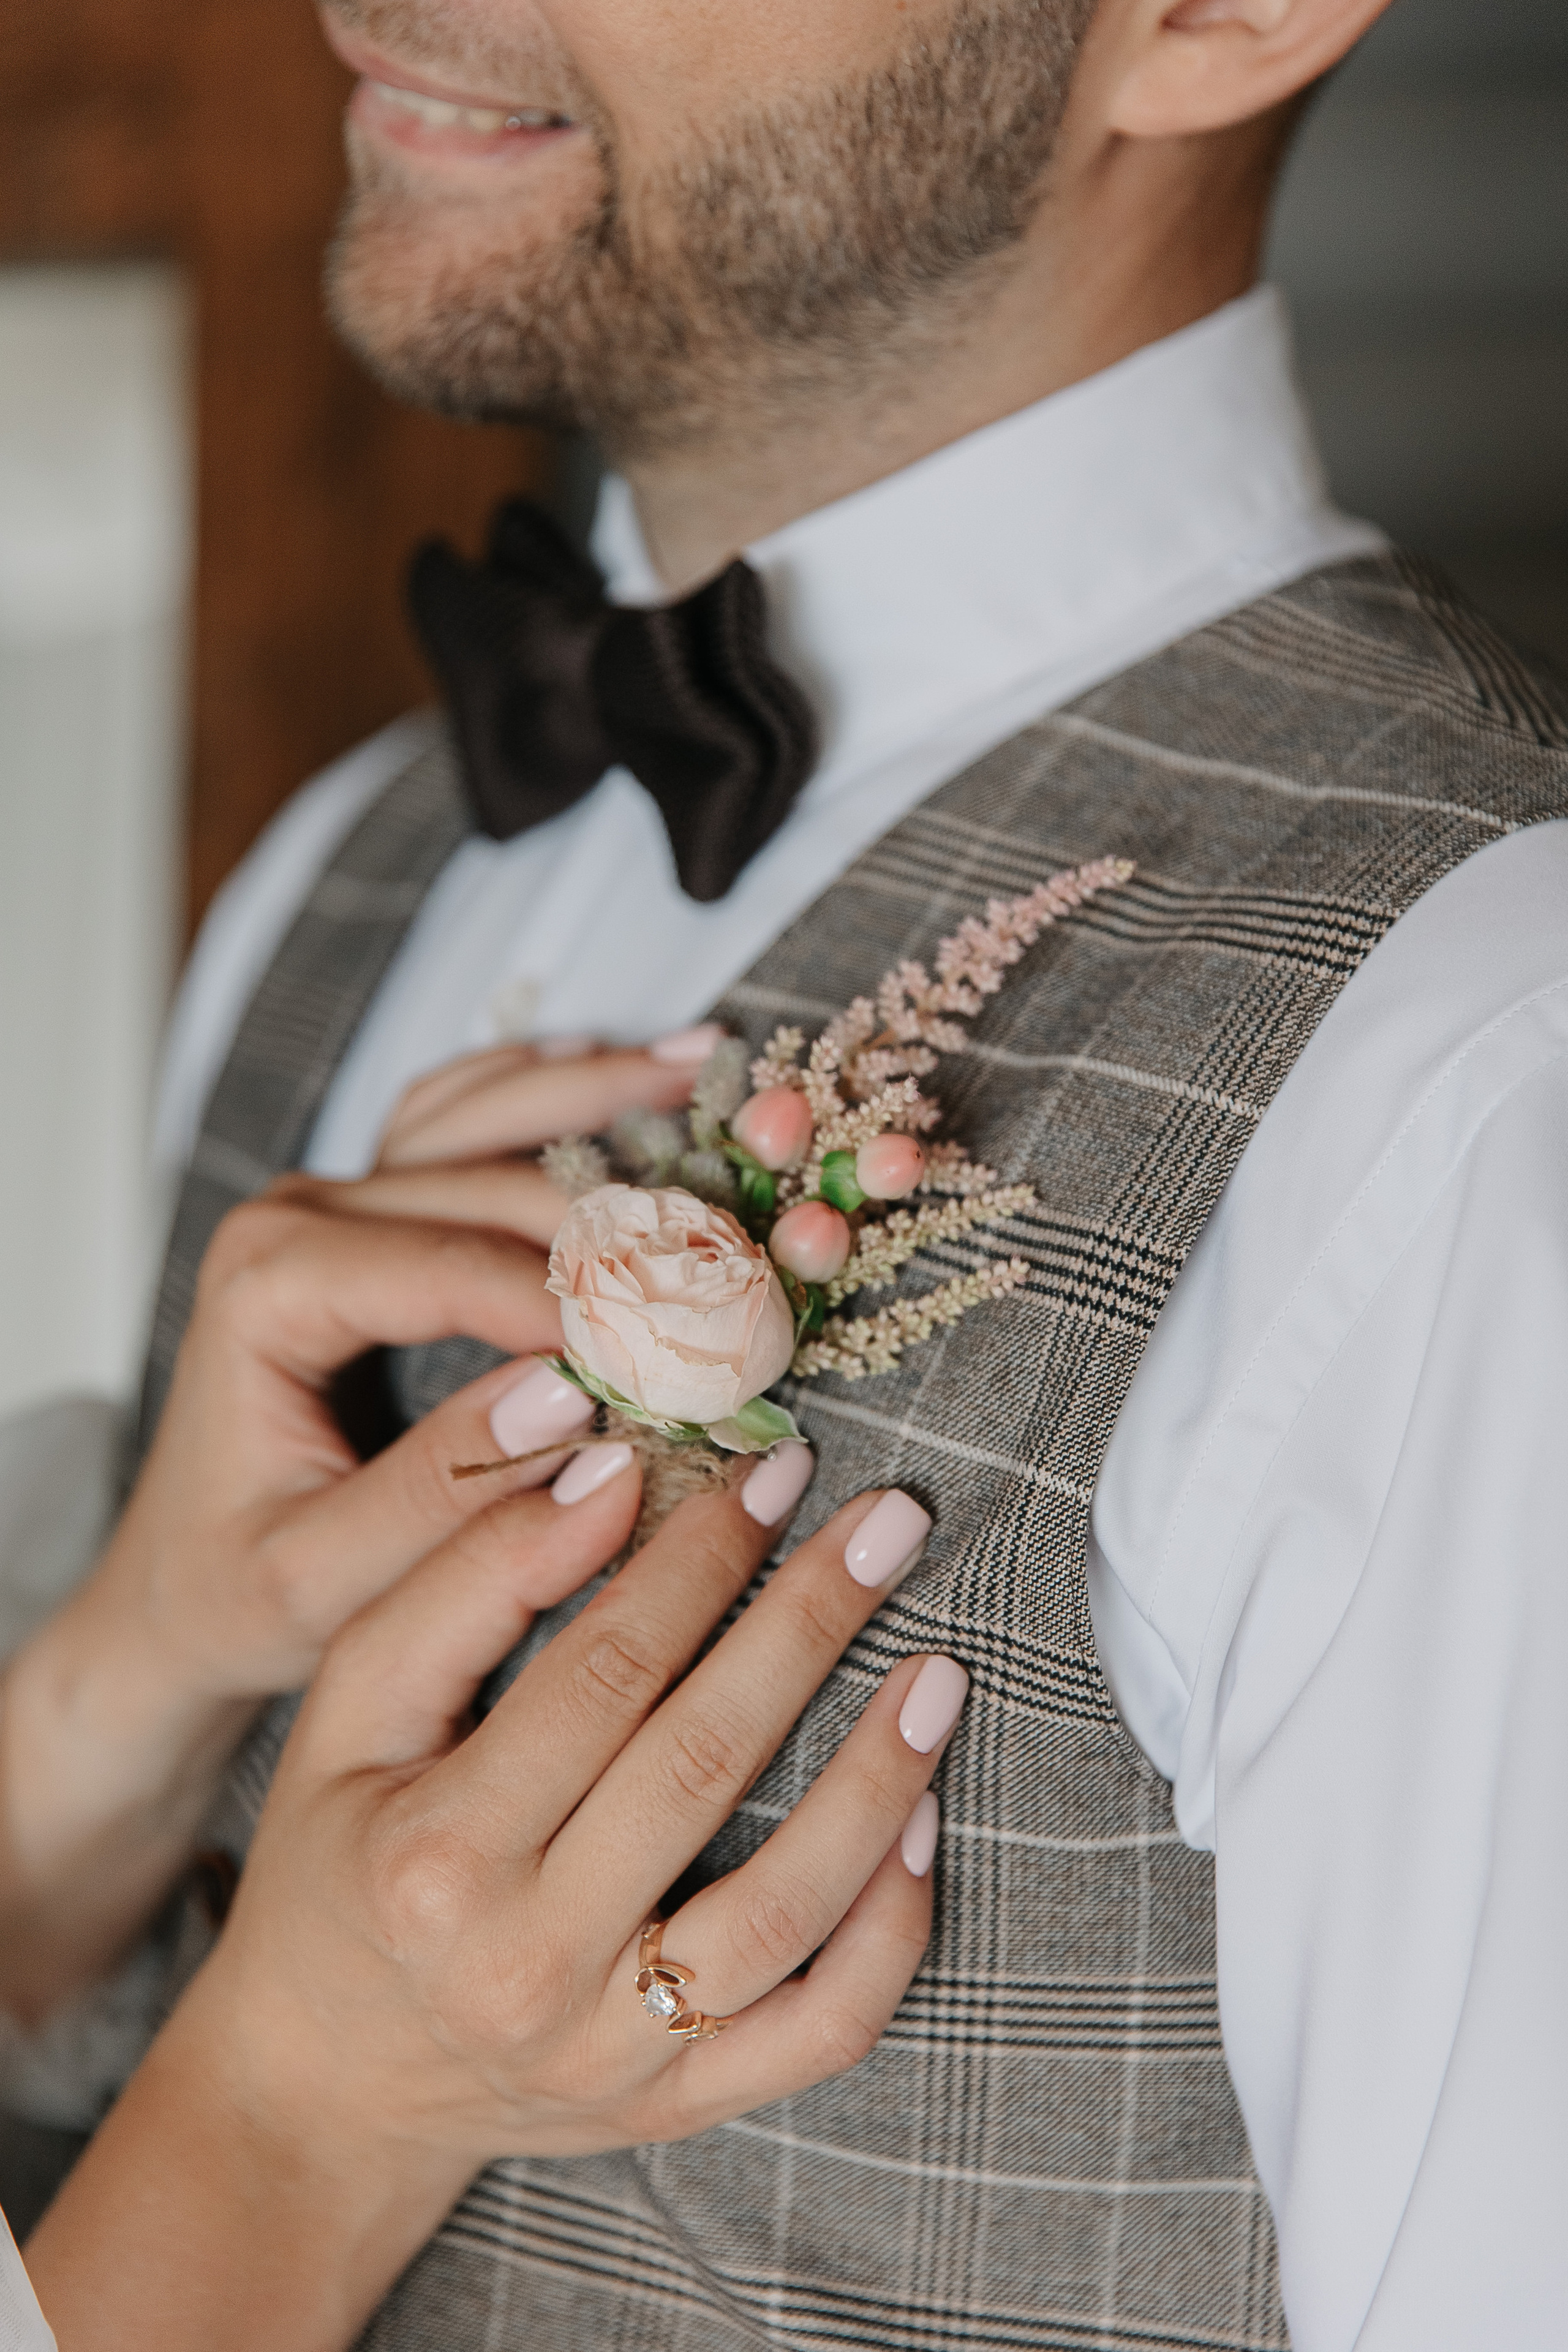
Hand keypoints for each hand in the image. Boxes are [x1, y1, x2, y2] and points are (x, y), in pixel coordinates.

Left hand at [0, 1040, 699, 2017]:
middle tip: (744, 1252)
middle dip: (622, 1214)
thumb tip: (575, 1406)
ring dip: (600, 1092)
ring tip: (704, 1069)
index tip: (687, 1342)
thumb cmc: (235, 1591)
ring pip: (483, 1113)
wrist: (177, 1586)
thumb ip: (439, 1497)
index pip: (449, 1268)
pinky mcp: (373, 1208)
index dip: (576, 1299)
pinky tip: (634, 1068)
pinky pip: (469, 1113)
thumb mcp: (319, 1583)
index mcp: (265, 1285)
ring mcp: (336, 1198)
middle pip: (487, 1181)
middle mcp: (295, 1214)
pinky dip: (553, 1086)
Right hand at [28, 1457, 956, 2351]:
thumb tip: (610, 1474)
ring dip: (878, 1776)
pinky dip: (890, 1930)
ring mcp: (611, 2052)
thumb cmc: (340, 1859)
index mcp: (435, 1853)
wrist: (323, 2085)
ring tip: (941, 1667)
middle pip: (704, 1763)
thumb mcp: (351, 1710)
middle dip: (810, 1622)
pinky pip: (822, 2028)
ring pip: (785, 1908)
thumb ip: (465, 1584)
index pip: (604, 1672)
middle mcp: (524, 1965)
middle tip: (889, 1520)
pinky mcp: (675, 2105)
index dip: (700, 1557)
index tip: (773, 1469)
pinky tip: (925, 1821)